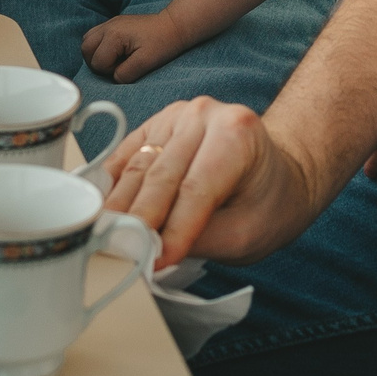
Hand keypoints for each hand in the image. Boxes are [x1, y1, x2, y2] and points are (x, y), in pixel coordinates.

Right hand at [83, 10, 190, 83]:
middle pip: (85, 50)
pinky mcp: (113, 23)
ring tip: (113, 59)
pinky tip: (114, 51)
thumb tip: (113, 78)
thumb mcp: (145, 63)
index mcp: (114, 35)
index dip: (111, 71)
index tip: (128, 66)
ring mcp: (109, 23)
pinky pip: (94, 36)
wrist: (173, 26)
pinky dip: (99, 46)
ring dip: (95, 54)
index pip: (98, 62)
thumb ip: (125, 74)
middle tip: (116, 65)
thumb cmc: (162, 44)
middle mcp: (108, 26)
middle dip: (97, 62)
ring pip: (87, 41)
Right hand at [98, 95, 324, 267]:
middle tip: (120, 256)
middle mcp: (203, 114)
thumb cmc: (268, 202)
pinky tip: (99, 214)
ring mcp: (175, 116)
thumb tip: (150, 248)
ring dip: (117, 208)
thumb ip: (200, 238)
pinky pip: (124, 159)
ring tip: (103, 243)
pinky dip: (111, 188)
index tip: (154, 261)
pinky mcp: (153, 127)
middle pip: (160, 175)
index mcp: (237, 132)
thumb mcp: (248, 232)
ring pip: (136, 168)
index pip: (196, 188)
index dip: (172, 228)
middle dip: (138, 220)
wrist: (276, 174)